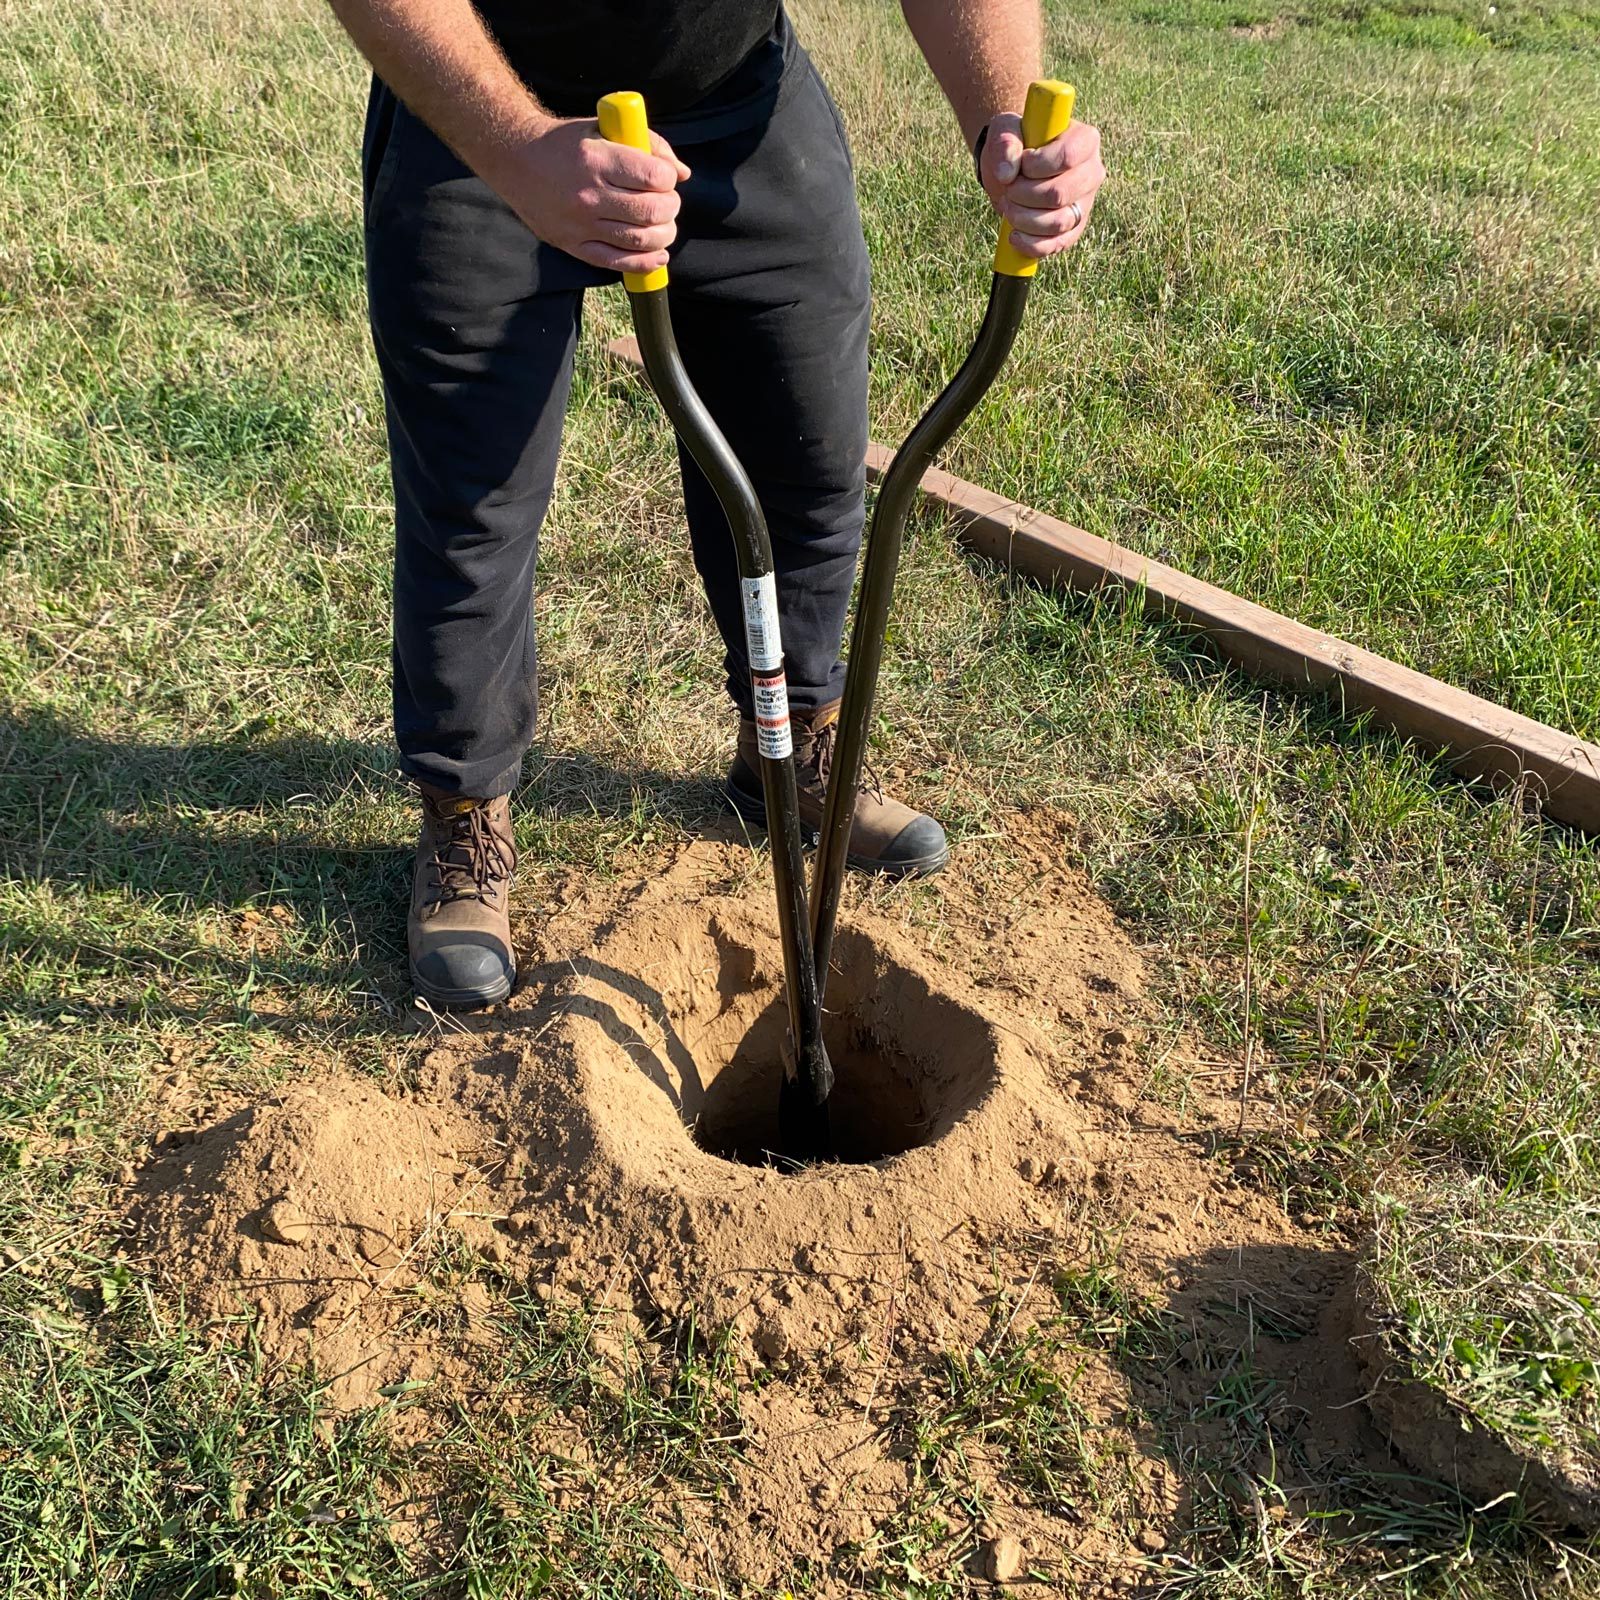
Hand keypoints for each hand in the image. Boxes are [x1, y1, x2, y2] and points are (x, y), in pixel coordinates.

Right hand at [502, 117, 689, 273]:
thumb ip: (647, 144)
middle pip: (650, 211)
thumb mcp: (604, 129)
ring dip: (663, 235)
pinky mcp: (572, 244)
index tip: (665, 178)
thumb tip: (681, 173)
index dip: (669, 179)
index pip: (653, 177)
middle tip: (668, 203)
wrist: (515, 158)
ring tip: (664, 225)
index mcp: (597, 159)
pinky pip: (615, 262)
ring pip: (638, 239)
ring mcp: (580, 223)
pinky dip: (644, 263)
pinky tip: (658, 255)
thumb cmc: (565, 142)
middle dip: (670, 208)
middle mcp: (588, 194)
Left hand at [980, 110, 1103, 260]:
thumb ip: (1005, 142)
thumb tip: (1006, 173)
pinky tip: (1014, 236)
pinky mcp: (1074, 229)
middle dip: (1024, 195)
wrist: (1014, 168)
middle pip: (1060, 194)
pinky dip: (1032, 245)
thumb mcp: (1005, 130)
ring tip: (1008, 206)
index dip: (1036, 165)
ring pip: (1058, 222)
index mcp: (1085, 140)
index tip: (1020, 164)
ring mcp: (1085, 203)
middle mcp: (1092, 173)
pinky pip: (1058, 245)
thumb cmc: (1016, 143)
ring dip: (1024, 219)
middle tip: (1009, 189)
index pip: (1067, 157)